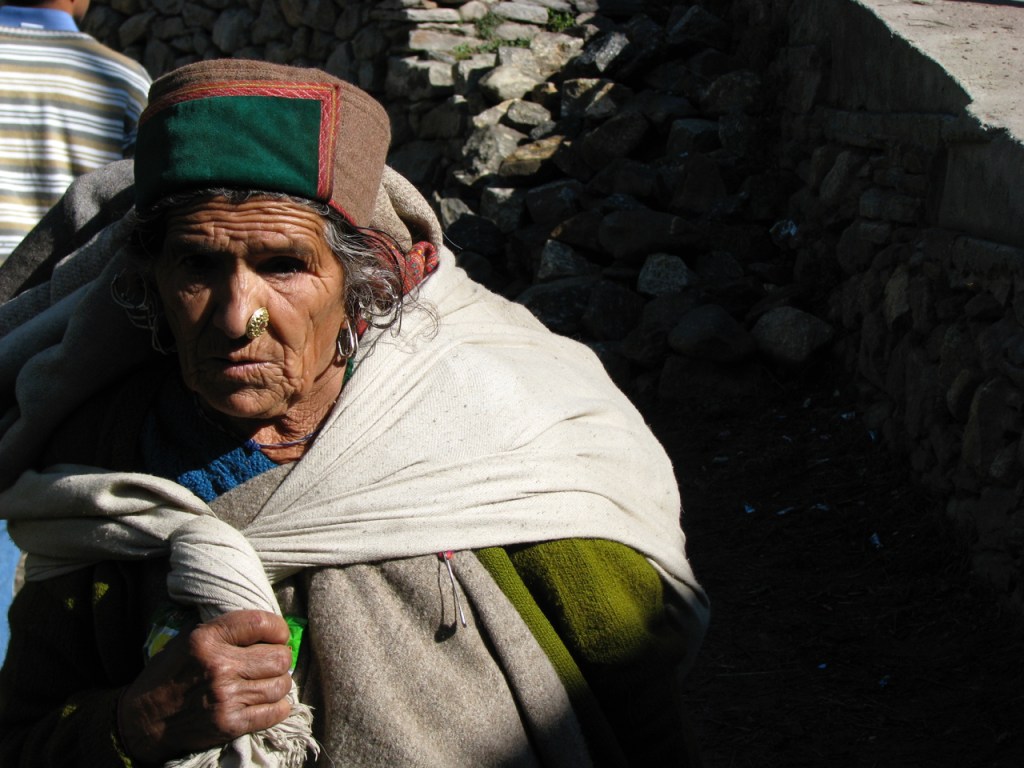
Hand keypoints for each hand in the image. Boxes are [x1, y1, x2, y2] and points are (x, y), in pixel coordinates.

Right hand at [117, 609, 293, 763]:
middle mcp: (218, 666)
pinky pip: (275, 712)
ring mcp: (225, 697)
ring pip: (281, 685)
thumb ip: (227, 630)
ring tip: (266, 683)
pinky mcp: (230, 724)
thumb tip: (270, 630)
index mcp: (206, 639)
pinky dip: (278, 707)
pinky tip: (267, 702)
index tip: (278, 636)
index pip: (261, 623)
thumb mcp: (190, 638)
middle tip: (270, 663)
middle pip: (279, 657)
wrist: (144, 719)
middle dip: (280, 658)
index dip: (278, 629)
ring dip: (279, 683)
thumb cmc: (171, 673)